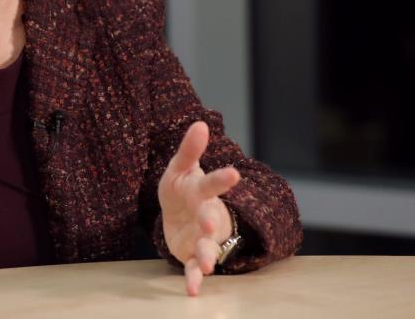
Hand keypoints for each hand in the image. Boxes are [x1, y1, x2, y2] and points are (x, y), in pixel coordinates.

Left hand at [158, 121, 239, 296]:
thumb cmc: (183, 188)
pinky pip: (192, 268)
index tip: (234, 173)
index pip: (210, 183)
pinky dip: (194, 279)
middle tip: (209, 223)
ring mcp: (201, 237)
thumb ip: (190, 149)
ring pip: (207, 248)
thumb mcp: (180, 167)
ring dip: (207, 255)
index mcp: (201, 191)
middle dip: (210, 222)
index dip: (221, 179)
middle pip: (209, 219)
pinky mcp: (191, 255)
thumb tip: (200, 123)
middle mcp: (206, 215)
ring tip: (208, 264)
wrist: (182, 213)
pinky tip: (192, 290)